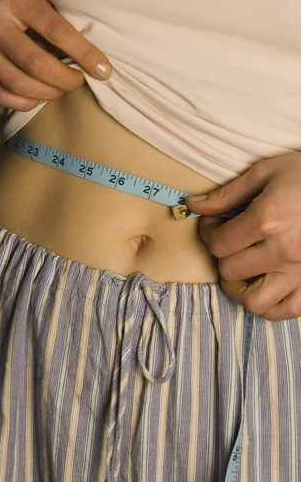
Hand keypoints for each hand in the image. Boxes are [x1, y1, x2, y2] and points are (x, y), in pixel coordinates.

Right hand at [0, 0, 112, 109]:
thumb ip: (51, 14)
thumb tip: (87, 51)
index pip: (55, 30)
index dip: (84, 54)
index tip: (104, 70)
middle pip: (36, 64)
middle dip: (66, 80)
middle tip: (79, 81)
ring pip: (18, 84)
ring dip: (48, 93)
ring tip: (61, 88)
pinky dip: (24, 102)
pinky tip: (39, 97)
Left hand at [185, 152, 300, 320]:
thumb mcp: (266, 172)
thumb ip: (227, 194)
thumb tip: (193, 205)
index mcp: (268, 219)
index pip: (219, 243)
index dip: (208, 233)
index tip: (214, 224)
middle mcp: (284, 250)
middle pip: (230, 270)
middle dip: (222, 255)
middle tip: (228, 240)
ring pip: (255, 302)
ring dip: (241, 288)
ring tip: (242, 270)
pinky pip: (288, 310)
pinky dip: (272, 305)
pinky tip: (267, 284)